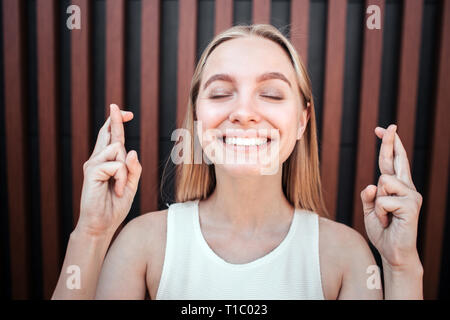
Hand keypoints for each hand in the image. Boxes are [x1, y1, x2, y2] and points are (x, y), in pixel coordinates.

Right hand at [76, 104, 141, 236]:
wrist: (102, 224)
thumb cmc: (115, 205)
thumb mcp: (130, 185)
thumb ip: (133, 168)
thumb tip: (132, 150)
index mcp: (107, 162)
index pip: (112, 137)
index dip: (117, 123)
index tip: (125, 112)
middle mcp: (98, 159)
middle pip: (108, 134)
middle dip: (115, 119)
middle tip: (117, 106)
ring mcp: (93, 164)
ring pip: (117, 149)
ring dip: (126, 170)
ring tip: (120, 187)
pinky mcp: (92, 171)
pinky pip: (116, 165)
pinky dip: (121, 178)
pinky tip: (117, 190)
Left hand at [361, 124, 422, 269]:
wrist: (393, 252)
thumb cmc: (383, 231)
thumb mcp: (371, 210)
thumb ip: (369, 196)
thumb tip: (370, 185)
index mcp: (396, 187)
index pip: (391, 161)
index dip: (388, 145)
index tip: (382, 129)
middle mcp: (407, 188)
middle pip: (397, 160)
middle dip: (391, 142)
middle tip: (388, 126)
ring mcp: (411, 196)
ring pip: (383, 181)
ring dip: (378, 202)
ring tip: (385, 217)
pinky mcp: (411, 206)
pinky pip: (383, 200)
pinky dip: (380, 213)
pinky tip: (388, 222)